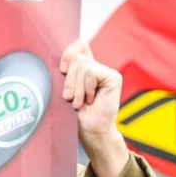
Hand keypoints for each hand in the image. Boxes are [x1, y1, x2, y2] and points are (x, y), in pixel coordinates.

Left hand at [59, 40, 128, 176]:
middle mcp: (97, 67)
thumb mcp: (64, 90)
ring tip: (79, 102)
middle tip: (69, 98)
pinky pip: (91, 73)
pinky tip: (90, 100)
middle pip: (76, 58)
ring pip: (82, 66)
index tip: (61, 70)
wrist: (89, 131)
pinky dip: (85, 88)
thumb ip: (65, 72)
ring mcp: (106, 71)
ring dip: (76, 87)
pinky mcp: (113, 77)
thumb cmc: (73, 115)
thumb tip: (63, 59)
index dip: (68, 53)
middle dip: (68, 79)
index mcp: (85, 68)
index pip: (79, 45)